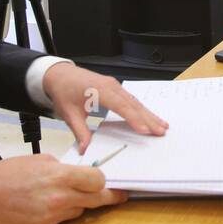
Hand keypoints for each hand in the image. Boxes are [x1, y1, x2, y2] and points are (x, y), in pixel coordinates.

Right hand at [0, 154, 126, 223]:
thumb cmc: (6, 175)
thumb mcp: (38, 161)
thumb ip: (63, 169)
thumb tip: (81, 175)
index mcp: (59, 176)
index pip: (98, 181)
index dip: (104, 181)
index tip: (107, 181)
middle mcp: (59, 199)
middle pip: (98, 200)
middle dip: (109, 197)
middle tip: (119, 196)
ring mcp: (52, 217)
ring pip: (80, 212)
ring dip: (77, 205)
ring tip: (57, 196)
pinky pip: (62, 222)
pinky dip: (59, 215)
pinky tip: (42, 206)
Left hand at [42, 62, 168, 154]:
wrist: (60, 74)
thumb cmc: (64, 91)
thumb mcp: (68, 114)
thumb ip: (80, 132)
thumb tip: (85, 149)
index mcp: (99, 90)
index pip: (120, 106)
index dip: (133, 119)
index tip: (144, 130)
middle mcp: (111, 86)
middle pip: (133, 104)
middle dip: (148, 119)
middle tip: (161, 131)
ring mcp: (115, 86)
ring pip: (136, 101)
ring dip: (149, 114)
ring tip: (162, 126)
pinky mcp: (116, 88)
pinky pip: (132, 99)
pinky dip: (142, 109)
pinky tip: (150, 117)